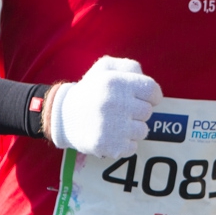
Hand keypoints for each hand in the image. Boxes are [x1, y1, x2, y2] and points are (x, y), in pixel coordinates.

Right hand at [47, 57, 161, 158]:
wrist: (63, 116)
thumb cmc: (90, 90)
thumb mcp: (105, 68)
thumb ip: (129, 67)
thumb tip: (150, 84)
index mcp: (115, 82)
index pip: (152, 90)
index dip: (151, 95)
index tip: (142, 98)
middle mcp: (114, 103)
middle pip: (147, 112)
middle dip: (137, 112)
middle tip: (121, 111)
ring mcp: (111, 126)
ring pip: (142, 131)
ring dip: (132, 129)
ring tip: (115, 124)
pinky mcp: (108, 145)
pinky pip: (132, 147)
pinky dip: (124, 144)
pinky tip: (111, 136)